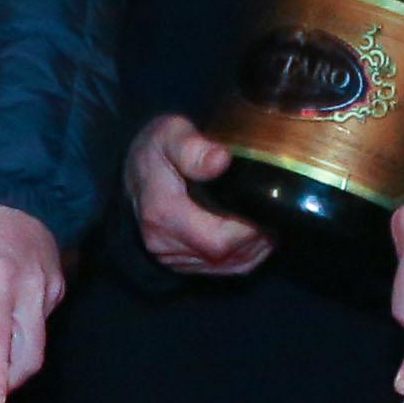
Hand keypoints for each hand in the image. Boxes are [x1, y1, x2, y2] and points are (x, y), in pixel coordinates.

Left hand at [0, 202, 64, 402]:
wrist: (9, 191)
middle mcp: (31, 288)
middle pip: (29, 355)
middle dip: (7, 379)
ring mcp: (50, 288)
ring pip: (36, 343)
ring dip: (12, 357)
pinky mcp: (59, 287)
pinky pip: (41, 323)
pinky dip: (21, 332)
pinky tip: (4, 312)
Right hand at [124, 110, 267, 278]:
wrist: (134, 176)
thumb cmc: (156, 152)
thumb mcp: (169, 135)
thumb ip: (192, 147)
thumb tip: (221, 160)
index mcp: (163, 212)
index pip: (218, 238)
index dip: (250, 227)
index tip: (263, 201)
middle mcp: (166, 243)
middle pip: (228, 254)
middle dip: (257, 233)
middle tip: (269, 204)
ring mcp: (175, 259)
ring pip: (233, 264)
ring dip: (256, 243)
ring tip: (264, 214)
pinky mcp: (185, 266)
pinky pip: (228, 267)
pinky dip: (248, 250)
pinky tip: (254, 229)